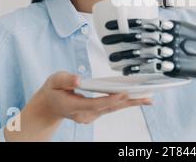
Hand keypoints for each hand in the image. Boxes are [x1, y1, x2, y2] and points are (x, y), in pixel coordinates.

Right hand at [4, 72, 151, 140]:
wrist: (48, 107)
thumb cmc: (53, 92)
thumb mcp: (54, 80)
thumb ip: (65, 79)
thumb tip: (78, 79)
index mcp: (74, 106)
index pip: (95, 104)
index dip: (111, 100)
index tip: (124, 94)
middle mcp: (84, 114)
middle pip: (109, 108)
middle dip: (129, 102)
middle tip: (146, 98)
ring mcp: (90, 116)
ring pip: (112, 109)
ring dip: (130, 103)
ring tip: (147, 98)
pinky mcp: (95, 114)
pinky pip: (111, 108)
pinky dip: (124, 103)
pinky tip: (136, 98)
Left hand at [101, 18, 195, 78]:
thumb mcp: (183, 27)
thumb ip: (167, 26)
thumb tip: (149, 24)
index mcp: (170, 25)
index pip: (143, 23)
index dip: (125, 24)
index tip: (109, 25)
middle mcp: (169, 37)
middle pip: (140, 37)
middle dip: (120, 38)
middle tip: (104, 40)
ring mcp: (172, 52)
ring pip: (144, 53)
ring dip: (126, 56)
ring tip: (111, 58)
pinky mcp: (175, 67)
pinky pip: (153, 68)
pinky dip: (139, 69)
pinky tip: (127, 71)